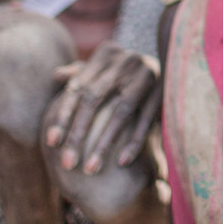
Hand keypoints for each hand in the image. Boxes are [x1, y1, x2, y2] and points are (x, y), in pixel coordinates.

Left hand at [44, 41, 159, 174]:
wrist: (171, 61)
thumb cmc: (127, 72)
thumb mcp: (105, 68)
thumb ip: (82, 73)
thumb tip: (57, 75)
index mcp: (106, 54)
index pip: (78, 87)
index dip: (63, 116)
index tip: (51, 143)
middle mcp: (126, 60)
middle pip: (94, 100)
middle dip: (78, 134)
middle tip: (67, 163)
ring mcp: (147, 75)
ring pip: (120, 113)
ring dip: (104, 144)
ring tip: (90, 169)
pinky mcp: (164, 91)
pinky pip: (146, 120)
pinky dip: (134, 142)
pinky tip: (122, 162)